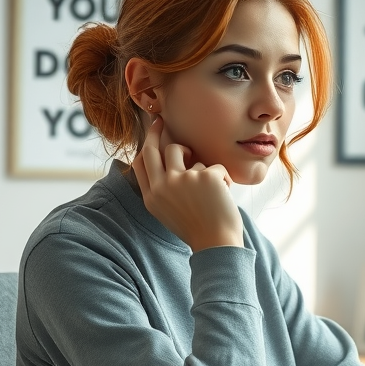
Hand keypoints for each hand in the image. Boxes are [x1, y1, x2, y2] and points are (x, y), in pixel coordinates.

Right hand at [131, 116, 242, 251]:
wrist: (217, 244)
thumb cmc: (197, 228)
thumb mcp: (168, 210)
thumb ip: (162, 187)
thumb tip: (164, 158)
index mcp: (152, 197)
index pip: (141, 162)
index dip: (147, 143)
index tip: (153, 130)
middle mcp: (163, 186)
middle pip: (155, 148)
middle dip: (157, 131)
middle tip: (162, 121)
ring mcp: (183, 179)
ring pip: (187, 154)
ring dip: (200, 166)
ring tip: (209, 191)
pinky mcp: (206, 176)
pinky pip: (215, 166)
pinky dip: (222, 179)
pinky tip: (223, 198)